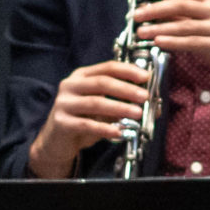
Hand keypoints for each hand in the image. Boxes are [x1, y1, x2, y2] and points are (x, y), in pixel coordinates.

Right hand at [28, 61, 150, 178]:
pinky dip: (105, 128)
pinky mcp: (61, 122)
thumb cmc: (82, 120)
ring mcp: (64, 103)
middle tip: (144, 96)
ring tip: (137, 113)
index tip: (146, 77)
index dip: (128, 70)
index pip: (107, 68)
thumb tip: (152, 105)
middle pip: (102, 82)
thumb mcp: (103, 108)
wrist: (56, 141)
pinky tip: (119, 132)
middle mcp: (70, 86)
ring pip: (95, 102)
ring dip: (119, 107)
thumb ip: (122, 103)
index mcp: (82, 76)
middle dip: (126, 89)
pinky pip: (86, 124)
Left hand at [129, 0, 209, 95]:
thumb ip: (180, 16)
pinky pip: (191, 42)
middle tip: (137, 15)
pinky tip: (159, 43)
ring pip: (184, 25)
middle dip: (155, 9)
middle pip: (181, 4)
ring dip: (159, 28)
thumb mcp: (198, 24)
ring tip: (142, 32)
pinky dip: (173, 42)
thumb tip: (152, 7)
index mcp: (209, 0)